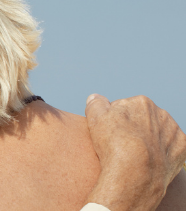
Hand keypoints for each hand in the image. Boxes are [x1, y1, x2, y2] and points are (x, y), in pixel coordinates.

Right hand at [85, 94, 185, 210]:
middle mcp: (161, 113)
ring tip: (136, 154)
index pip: (124, 108)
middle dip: (134, 128)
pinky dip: (162, 151)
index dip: (114, 121)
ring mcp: (174, 131)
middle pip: (142, 119)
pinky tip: (150, 159)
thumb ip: (96, 103)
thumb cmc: (113, 145)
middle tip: (122, 144)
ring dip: (149, 139)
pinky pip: (170, 147)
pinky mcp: (183, 149)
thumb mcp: (95, 118)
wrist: (135, 174)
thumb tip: (96, 98)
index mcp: (141, 102)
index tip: (110, 134)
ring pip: (157, 132)